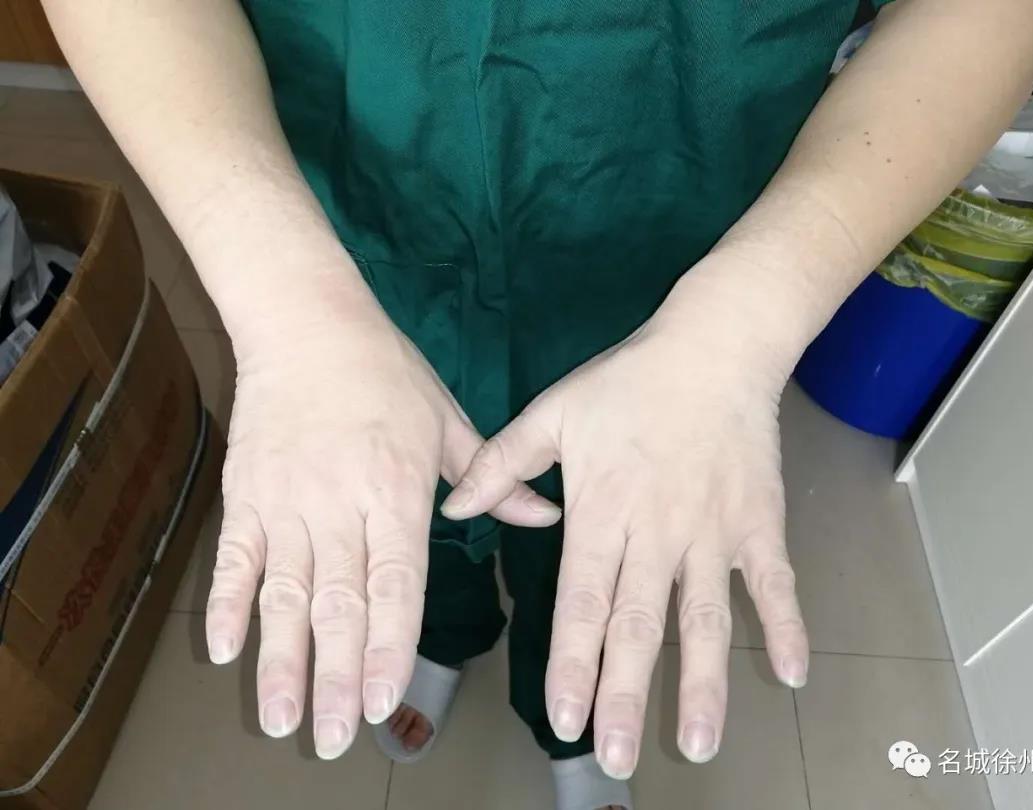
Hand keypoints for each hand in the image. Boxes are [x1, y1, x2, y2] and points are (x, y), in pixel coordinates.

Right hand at [204, 277, 560, 759]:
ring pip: (283, 592)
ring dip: (281, 658)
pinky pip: (234, 556)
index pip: (395, 582)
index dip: (387, 644)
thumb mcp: (449, 418)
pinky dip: (228, 603)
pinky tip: (224, 650)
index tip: (381, 698)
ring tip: (280, 717)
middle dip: (334, 674)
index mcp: (397, 488)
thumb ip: (491, 477)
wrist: (306, 320)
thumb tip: (547, 516)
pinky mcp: (245, 491)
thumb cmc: (387, 371)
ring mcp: (286, 499)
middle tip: (330, 738)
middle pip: (337, 602)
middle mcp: (340, 502)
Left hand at [442, 254, 809, 778]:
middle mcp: (657, 533)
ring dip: (703, 683)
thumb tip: (454, 510)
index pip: (582, 602)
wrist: (714, 347)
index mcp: (601, 511)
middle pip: (638, 625)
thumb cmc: (628, 381)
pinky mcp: (760, 523)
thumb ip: (501, 464)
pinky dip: (786, 626)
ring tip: (699, 743)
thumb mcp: (552, 413)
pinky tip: (791, 677)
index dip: (573, 663)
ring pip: (706, 618)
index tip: (564, 719)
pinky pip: (775, 582)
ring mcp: (714, 532)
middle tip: (617, 757)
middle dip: (626, 695)